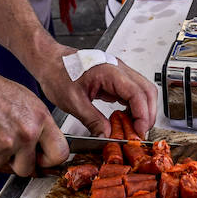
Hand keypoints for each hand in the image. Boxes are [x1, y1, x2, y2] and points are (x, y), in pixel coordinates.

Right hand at [0, 60, 67, 176]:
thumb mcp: (26, 102)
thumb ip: (38, 126)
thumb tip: (44, 149)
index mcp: (40, 119)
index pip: (59, 153)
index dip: (49, 160)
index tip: (42, 159)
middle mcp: (26, 134)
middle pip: (28, 169)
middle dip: (18, 163)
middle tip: (8, 146)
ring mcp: (6, 145)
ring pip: (3, 165)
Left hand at [32, 45, 158, 137]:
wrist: (49, 61)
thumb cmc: (57, 73)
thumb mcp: (73, 101)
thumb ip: (92, 120)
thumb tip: (107, 136)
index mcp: (109, 71)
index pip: (137, 94)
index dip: (142, 115)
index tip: (138, 132)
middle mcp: (118, 69)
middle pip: (147, 91)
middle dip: (147, 114)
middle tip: (139, 134)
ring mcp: (118, 73)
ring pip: (142, 91)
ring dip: (142, 111)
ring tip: (133, 129)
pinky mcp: (114, 79)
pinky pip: (132, 93)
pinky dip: (134, 107)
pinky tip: (126, 120)